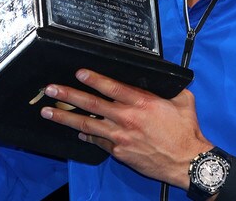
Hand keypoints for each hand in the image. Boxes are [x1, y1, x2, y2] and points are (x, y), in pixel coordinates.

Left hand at [40, 69, 212, 188]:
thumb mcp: (183, 101)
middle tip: (51, 90)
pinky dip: (86, 136)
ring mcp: (120, 137)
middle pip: (91, 104)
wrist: (187, 162)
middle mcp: (126, 118)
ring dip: (65, 118)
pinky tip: (76, 133)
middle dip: (68, 96)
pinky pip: (97, 141)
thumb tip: (164, 78)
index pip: (111, 86)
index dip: (93, 78)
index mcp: (141, 102)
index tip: (78, 73)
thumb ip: (169, 88)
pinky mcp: (119, 152)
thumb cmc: (186, 132)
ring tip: (48, 112)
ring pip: (87, 124)